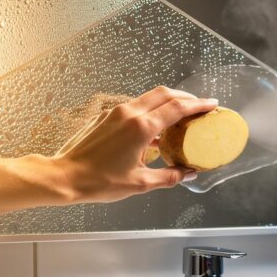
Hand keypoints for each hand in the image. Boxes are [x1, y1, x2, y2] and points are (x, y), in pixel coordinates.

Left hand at [50, 86, 216, 203]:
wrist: (65, 176)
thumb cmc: (98, 181)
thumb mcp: (140, 182)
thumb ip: (169, 176)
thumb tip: (187, 173)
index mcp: (141, 128)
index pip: (178, 108)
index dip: (198, 105)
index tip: (211, 105)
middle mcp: (129, 113)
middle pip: (165, 94)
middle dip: (185, 97)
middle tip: (199, 106)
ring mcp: (115, 112)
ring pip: (149, 97)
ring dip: (167, 102)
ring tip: (179, 116)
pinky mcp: (105, 116)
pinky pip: (134, 106)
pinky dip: (150, 110)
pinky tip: (153, 128)